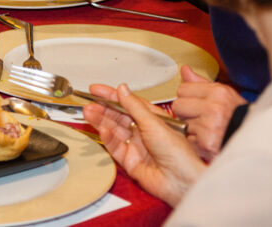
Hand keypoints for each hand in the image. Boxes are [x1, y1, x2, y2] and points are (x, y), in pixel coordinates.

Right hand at [84, 83, 205, 205]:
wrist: (182, 181)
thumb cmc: (179, 153)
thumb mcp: (154, 123)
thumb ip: (134, 106)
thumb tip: (122, 89)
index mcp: (153, 120)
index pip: (128, 103)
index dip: (112, 96)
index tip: (96, 90)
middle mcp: (144, 132)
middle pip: (118, 117)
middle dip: (103, 109)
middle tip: (89, 103)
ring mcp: (136, 147)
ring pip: (114, 131)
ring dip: (101, 121)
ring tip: (89, 113)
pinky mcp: (130, 162)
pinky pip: (115, 147)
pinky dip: (107, 138)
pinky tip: (103, 130)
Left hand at [171, 65, 246, 159]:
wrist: (254, 139)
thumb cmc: (236, 116)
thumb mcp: (223, 94)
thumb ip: (200, 82)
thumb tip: (184, 69)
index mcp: (218, 93)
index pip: (182, 89)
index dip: (188, 97)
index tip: (199, 104)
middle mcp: (214, 108)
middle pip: (177, 106)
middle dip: (186, 112)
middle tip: (202, 118)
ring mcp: (210, 127)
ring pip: (180, 123)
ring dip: (190, 128)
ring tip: (206, 129)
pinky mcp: (206, 143)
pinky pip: (186, 139)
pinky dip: (193, 142)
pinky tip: (206, 139)